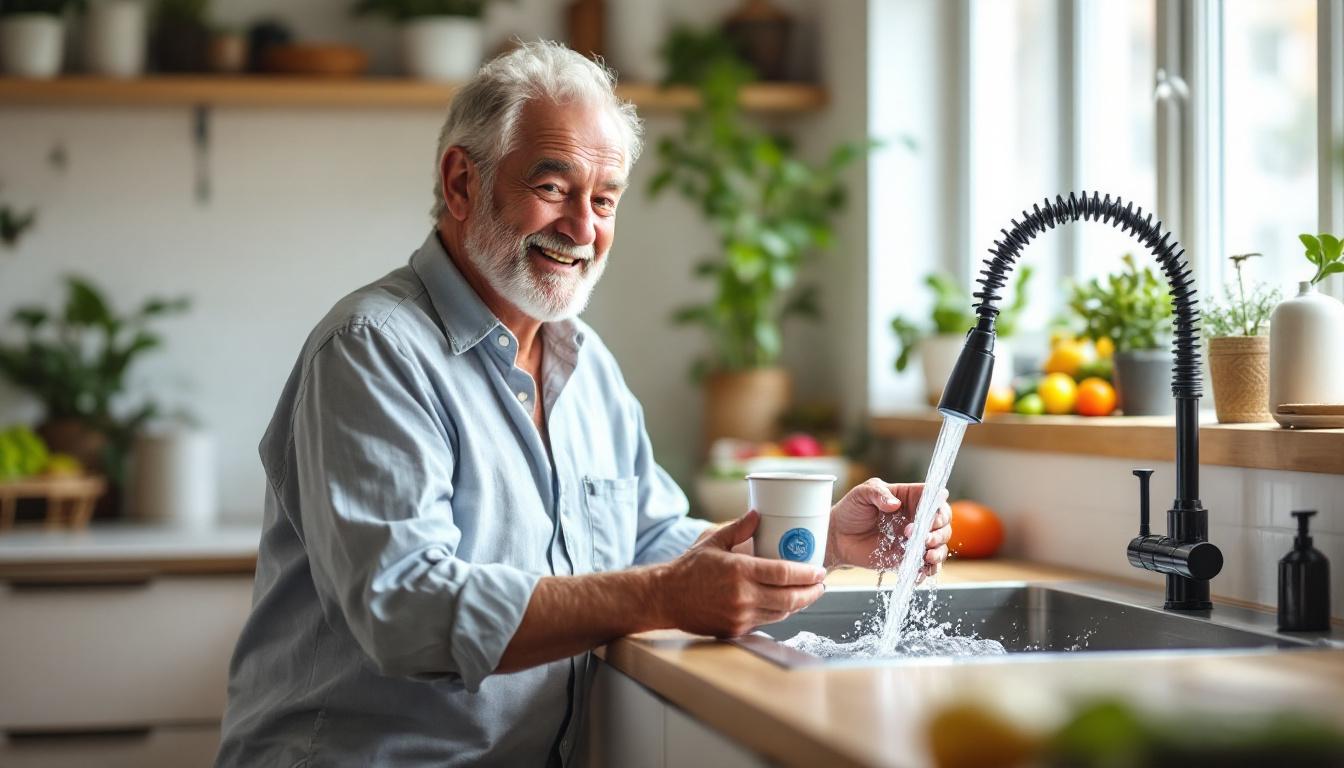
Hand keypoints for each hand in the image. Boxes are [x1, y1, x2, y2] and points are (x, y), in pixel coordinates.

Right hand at [658, 510, 826, 637]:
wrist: (666, 598)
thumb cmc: (689, 568)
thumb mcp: (713, 541)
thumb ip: (738, 528)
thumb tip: (758, 513)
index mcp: (740, 571)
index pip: (784, 574)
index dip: (807, 574)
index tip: (819, 570)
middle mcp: (743, 596)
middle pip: (790, 598)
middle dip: (811, 592)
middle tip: (821, 584)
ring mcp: (740, 615)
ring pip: (781, 613)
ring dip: (798, 604)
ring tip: (807, 593)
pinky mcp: (736, 629)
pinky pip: (766, 622)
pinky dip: (779, 612)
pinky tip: (785, 604)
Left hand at [825, 478, 951, 577]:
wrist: (837, 536)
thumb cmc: (850, 510)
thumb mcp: (862, 494)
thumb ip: (878, 494)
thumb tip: (894, 504)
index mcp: (909, 498)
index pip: (934, 500)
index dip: (939, 509)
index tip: (932, 517)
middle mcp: (916, 519)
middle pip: (942, 524)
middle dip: (939, 532)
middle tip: (923, 538)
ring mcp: (913, 540)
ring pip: (939, 546)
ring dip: (938, 552)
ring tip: (926, 555)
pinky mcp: (906, 558)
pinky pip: (925, 566)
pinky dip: (928, 570)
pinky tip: (921, 571)